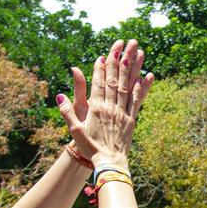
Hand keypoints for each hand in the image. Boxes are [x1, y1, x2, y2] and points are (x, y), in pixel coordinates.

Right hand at [55, 40, 152, 167]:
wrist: (109, 163)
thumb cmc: (89, 148)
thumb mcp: (74, 130)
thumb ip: (67, 111)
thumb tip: (59, 94)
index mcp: (96, 109)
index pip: (99, 83)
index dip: (102, 67)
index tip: (106, 53)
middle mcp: (111, 108)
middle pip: (115, 79)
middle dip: (119, 60)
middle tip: (124, 43)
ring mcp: (123, 113)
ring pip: (127, 86)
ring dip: (133, 68)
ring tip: (137, 52)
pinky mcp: (132, 120)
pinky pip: (137, 101)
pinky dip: (142, 88)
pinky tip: (147, 76)